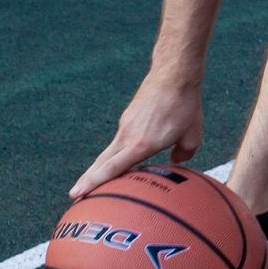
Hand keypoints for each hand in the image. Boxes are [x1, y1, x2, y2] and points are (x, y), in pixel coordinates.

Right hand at [70, 74, 203, 197]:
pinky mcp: (129, 116)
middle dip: (88, 180)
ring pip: (111, 151)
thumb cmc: (184, 104)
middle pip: (103, 162)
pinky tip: (126, 157)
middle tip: (74, 195)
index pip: (113, 168)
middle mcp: (128, 135)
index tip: (77, 193)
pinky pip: (122, 140)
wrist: (173, 73)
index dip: (94, 182)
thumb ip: (184, 153)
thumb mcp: (193, 135)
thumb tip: (175, 160)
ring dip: (103, 167)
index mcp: (141, 144)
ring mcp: (126, 124)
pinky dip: (119, 152)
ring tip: (95, 182)